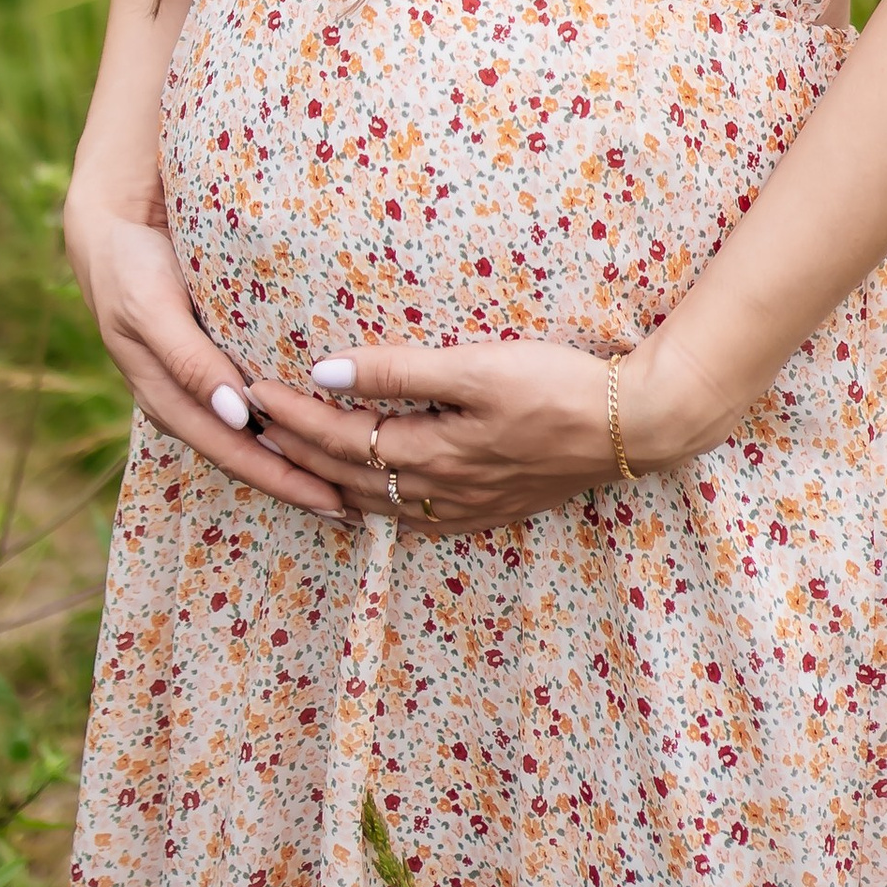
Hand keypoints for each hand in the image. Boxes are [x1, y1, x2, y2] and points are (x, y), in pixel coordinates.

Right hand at [64, 190, 345, 519]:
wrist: (110, 233)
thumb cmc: (131, 270)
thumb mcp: (152, 310)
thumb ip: (188, 361)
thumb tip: (235, 414)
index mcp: (168, 401)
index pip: (234, 454)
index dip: (282, 481)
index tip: (331, 500)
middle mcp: (188, 404)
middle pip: (249, 457)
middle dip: (299, 484)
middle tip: (356, 507)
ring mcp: (200, 388)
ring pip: (254, 438)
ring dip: (297, 460)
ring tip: (347, 478)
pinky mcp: (213, 365)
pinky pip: (255, 407)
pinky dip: (287, 423)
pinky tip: (320, 427)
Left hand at [248, 333, 727, 533]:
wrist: (634, 426)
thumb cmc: (558, 384)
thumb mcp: (476, 365)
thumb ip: (399, 371)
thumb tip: (326, 371)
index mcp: (432, 452)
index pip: (340, 437)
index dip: (292, 415)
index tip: (253, 390)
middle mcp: (441, 490)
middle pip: (347, 478)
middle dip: (294, 453)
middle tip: (251, 429)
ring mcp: (467, 506)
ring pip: (376, 506)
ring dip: (326, 485)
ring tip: (287, 466)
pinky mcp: (492, 508)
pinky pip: (415, 521)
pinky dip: (376, 511)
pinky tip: (365, 505)